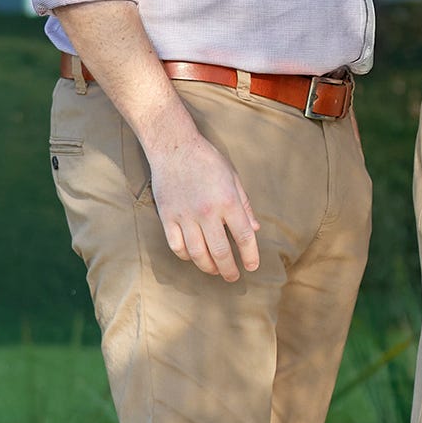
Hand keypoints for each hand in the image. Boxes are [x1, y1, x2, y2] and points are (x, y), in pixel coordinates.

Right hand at [141, 119, 265, 282]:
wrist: (174, 146)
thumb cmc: (207, 160)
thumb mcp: (233, 178)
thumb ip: (244, 205)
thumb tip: (254, 229)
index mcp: (228, 202)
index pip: (244, 237)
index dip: (250, 256)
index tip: (252, 266)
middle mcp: (207, 212)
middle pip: (220, 252)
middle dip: (229, 269)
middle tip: (233, 277)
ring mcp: (185, 216)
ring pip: (197, 253)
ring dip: (208, 267)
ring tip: (215, 270)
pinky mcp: (167, 216)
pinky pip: (176, 246)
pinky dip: (186, 256)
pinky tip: (193, 256)